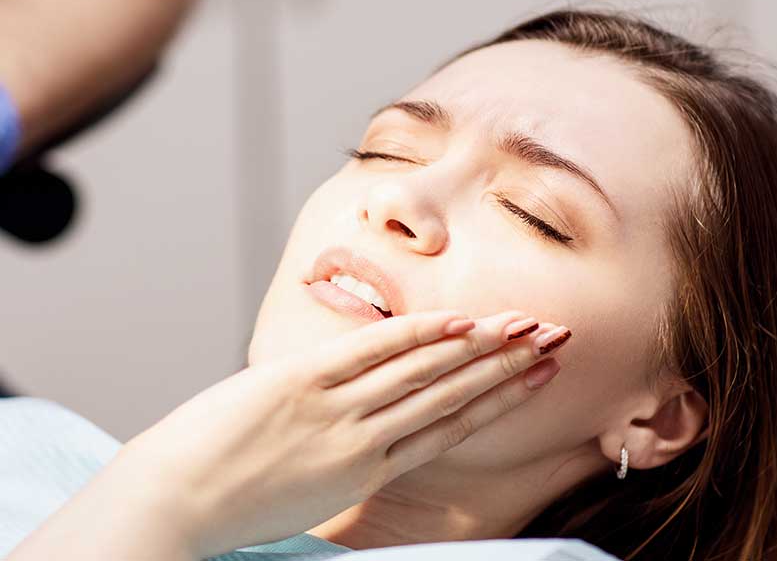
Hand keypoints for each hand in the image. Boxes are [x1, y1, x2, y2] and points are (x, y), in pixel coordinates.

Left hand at [93, 310, 570, 557]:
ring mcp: (337, 411)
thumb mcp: (305, 490)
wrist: (175, 503)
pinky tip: (456, 320)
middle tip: (554, 339)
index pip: (450, 427)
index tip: (537, 377)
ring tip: (523, 324)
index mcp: (368, 470)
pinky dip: (417, 334)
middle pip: (452, 395)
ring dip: (479, 345)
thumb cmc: (236, 499)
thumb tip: (371, 420)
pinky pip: (373, 351)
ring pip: (423, 372)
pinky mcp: (303, 383)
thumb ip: (346, 454)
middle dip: (507, 364)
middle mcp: (366, 441)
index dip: (500, 399)